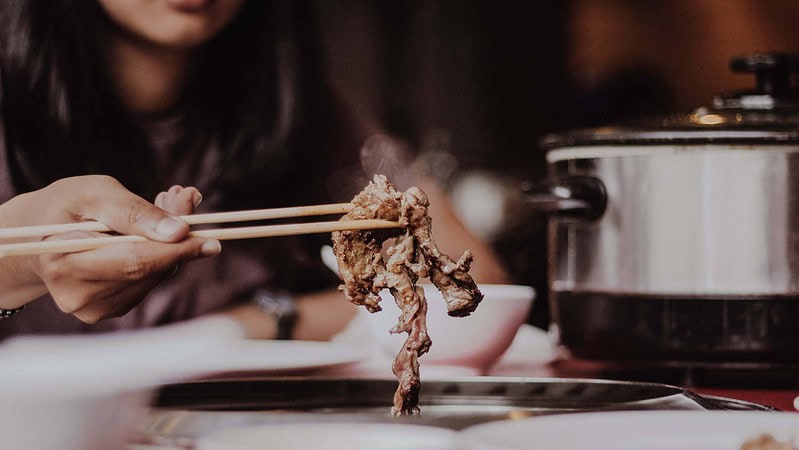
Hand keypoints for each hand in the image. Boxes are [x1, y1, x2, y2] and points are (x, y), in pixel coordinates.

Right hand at [0, 176, 220, 322]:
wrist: (37, 234)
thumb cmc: (65, 207)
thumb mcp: (95, 193)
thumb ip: (136, 212)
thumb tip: (180, 232)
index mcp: (63, 264)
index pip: (133, 262)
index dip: (176, 250)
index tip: (211, 237)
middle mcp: (76, 295)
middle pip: (148, 271)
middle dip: (178, 238)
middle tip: (187, 200)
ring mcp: (93, 308)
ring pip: (153, 277)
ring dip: (171, 245)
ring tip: (164, 207)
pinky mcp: (109, 309)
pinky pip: (149, 282)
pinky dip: (160, 256)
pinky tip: (152, 233)